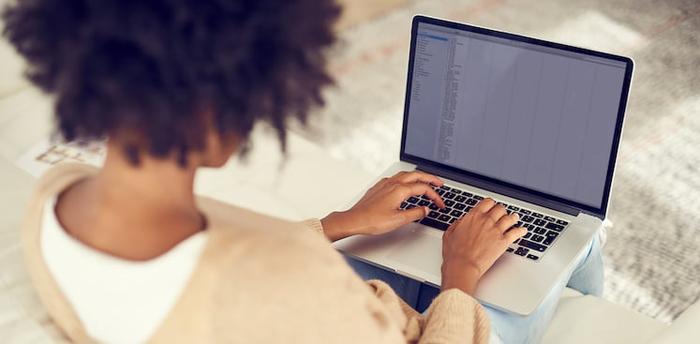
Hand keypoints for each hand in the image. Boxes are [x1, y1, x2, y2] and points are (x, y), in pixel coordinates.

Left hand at [321, 171, 445, 240]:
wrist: (354, 220)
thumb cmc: (372, 220)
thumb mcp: (398, 220)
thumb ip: (415, 213)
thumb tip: (425, 209)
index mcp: (400, 190)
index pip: (423, 188)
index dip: (435, 196)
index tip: (440, 204)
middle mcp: (393, 183)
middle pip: (417, 175)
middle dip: (430, 178)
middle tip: (440, 183)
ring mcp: (385, 184)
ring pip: (406, 174)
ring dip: (418, 176)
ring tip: (426, 181)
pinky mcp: (379, 187)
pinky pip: (396, 177)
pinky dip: (406, 178)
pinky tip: (405, 184)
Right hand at [440, 198, 526, 293]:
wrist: (462, 266)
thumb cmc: (454, 253)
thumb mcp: (449, 234)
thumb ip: (458, 224)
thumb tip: (462, 221)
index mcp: (473, 216)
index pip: (487, 202)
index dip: (490, 204)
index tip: (491, 207)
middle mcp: (486, 220)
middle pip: (500, 208)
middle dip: (501, 211)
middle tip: (502, 214)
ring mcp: (496, 230)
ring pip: (510, 218)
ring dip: (513, 218)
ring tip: (515, 218)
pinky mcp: (503, 242)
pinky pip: (516, 232)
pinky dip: (521, 230)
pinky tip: (523, 230)